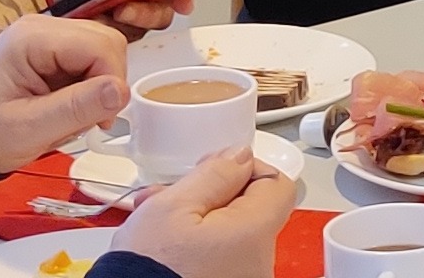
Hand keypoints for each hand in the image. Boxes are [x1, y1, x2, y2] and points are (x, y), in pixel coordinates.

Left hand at [0, 14, 129, 170]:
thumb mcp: (29, 129)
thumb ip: (76, 108)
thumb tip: (122, 91)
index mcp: (32, 38)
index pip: (100, 45)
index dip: (112, 80)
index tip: (102, 119)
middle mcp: (44, 26)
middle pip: (106, 42)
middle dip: (107, 82)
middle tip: (91, 119)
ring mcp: (49, 34)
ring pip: (104, 49)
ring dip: (100, 84)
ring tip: (76, 114)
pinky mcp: (54, 47)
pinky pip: (91, 58)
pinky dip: (91, 84)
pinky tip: (71, 104)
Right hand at [110, 146, 302, 277]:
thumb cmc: (147, 267)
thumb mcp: (172, 206)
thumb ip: (214, 174)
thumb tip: (241, 155)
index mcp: (254, 234)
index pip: (276, 182)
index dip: (244, 168)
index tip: (212, 167)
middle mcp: (258, 262)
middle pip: (249, 208)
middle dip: (209, 193)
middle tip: (171, 191)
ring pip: (228, 232)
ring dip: (195, 216)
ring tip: (152, 214)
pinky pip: (218, 256)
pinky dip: (195, 243)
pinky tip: (160, 239)